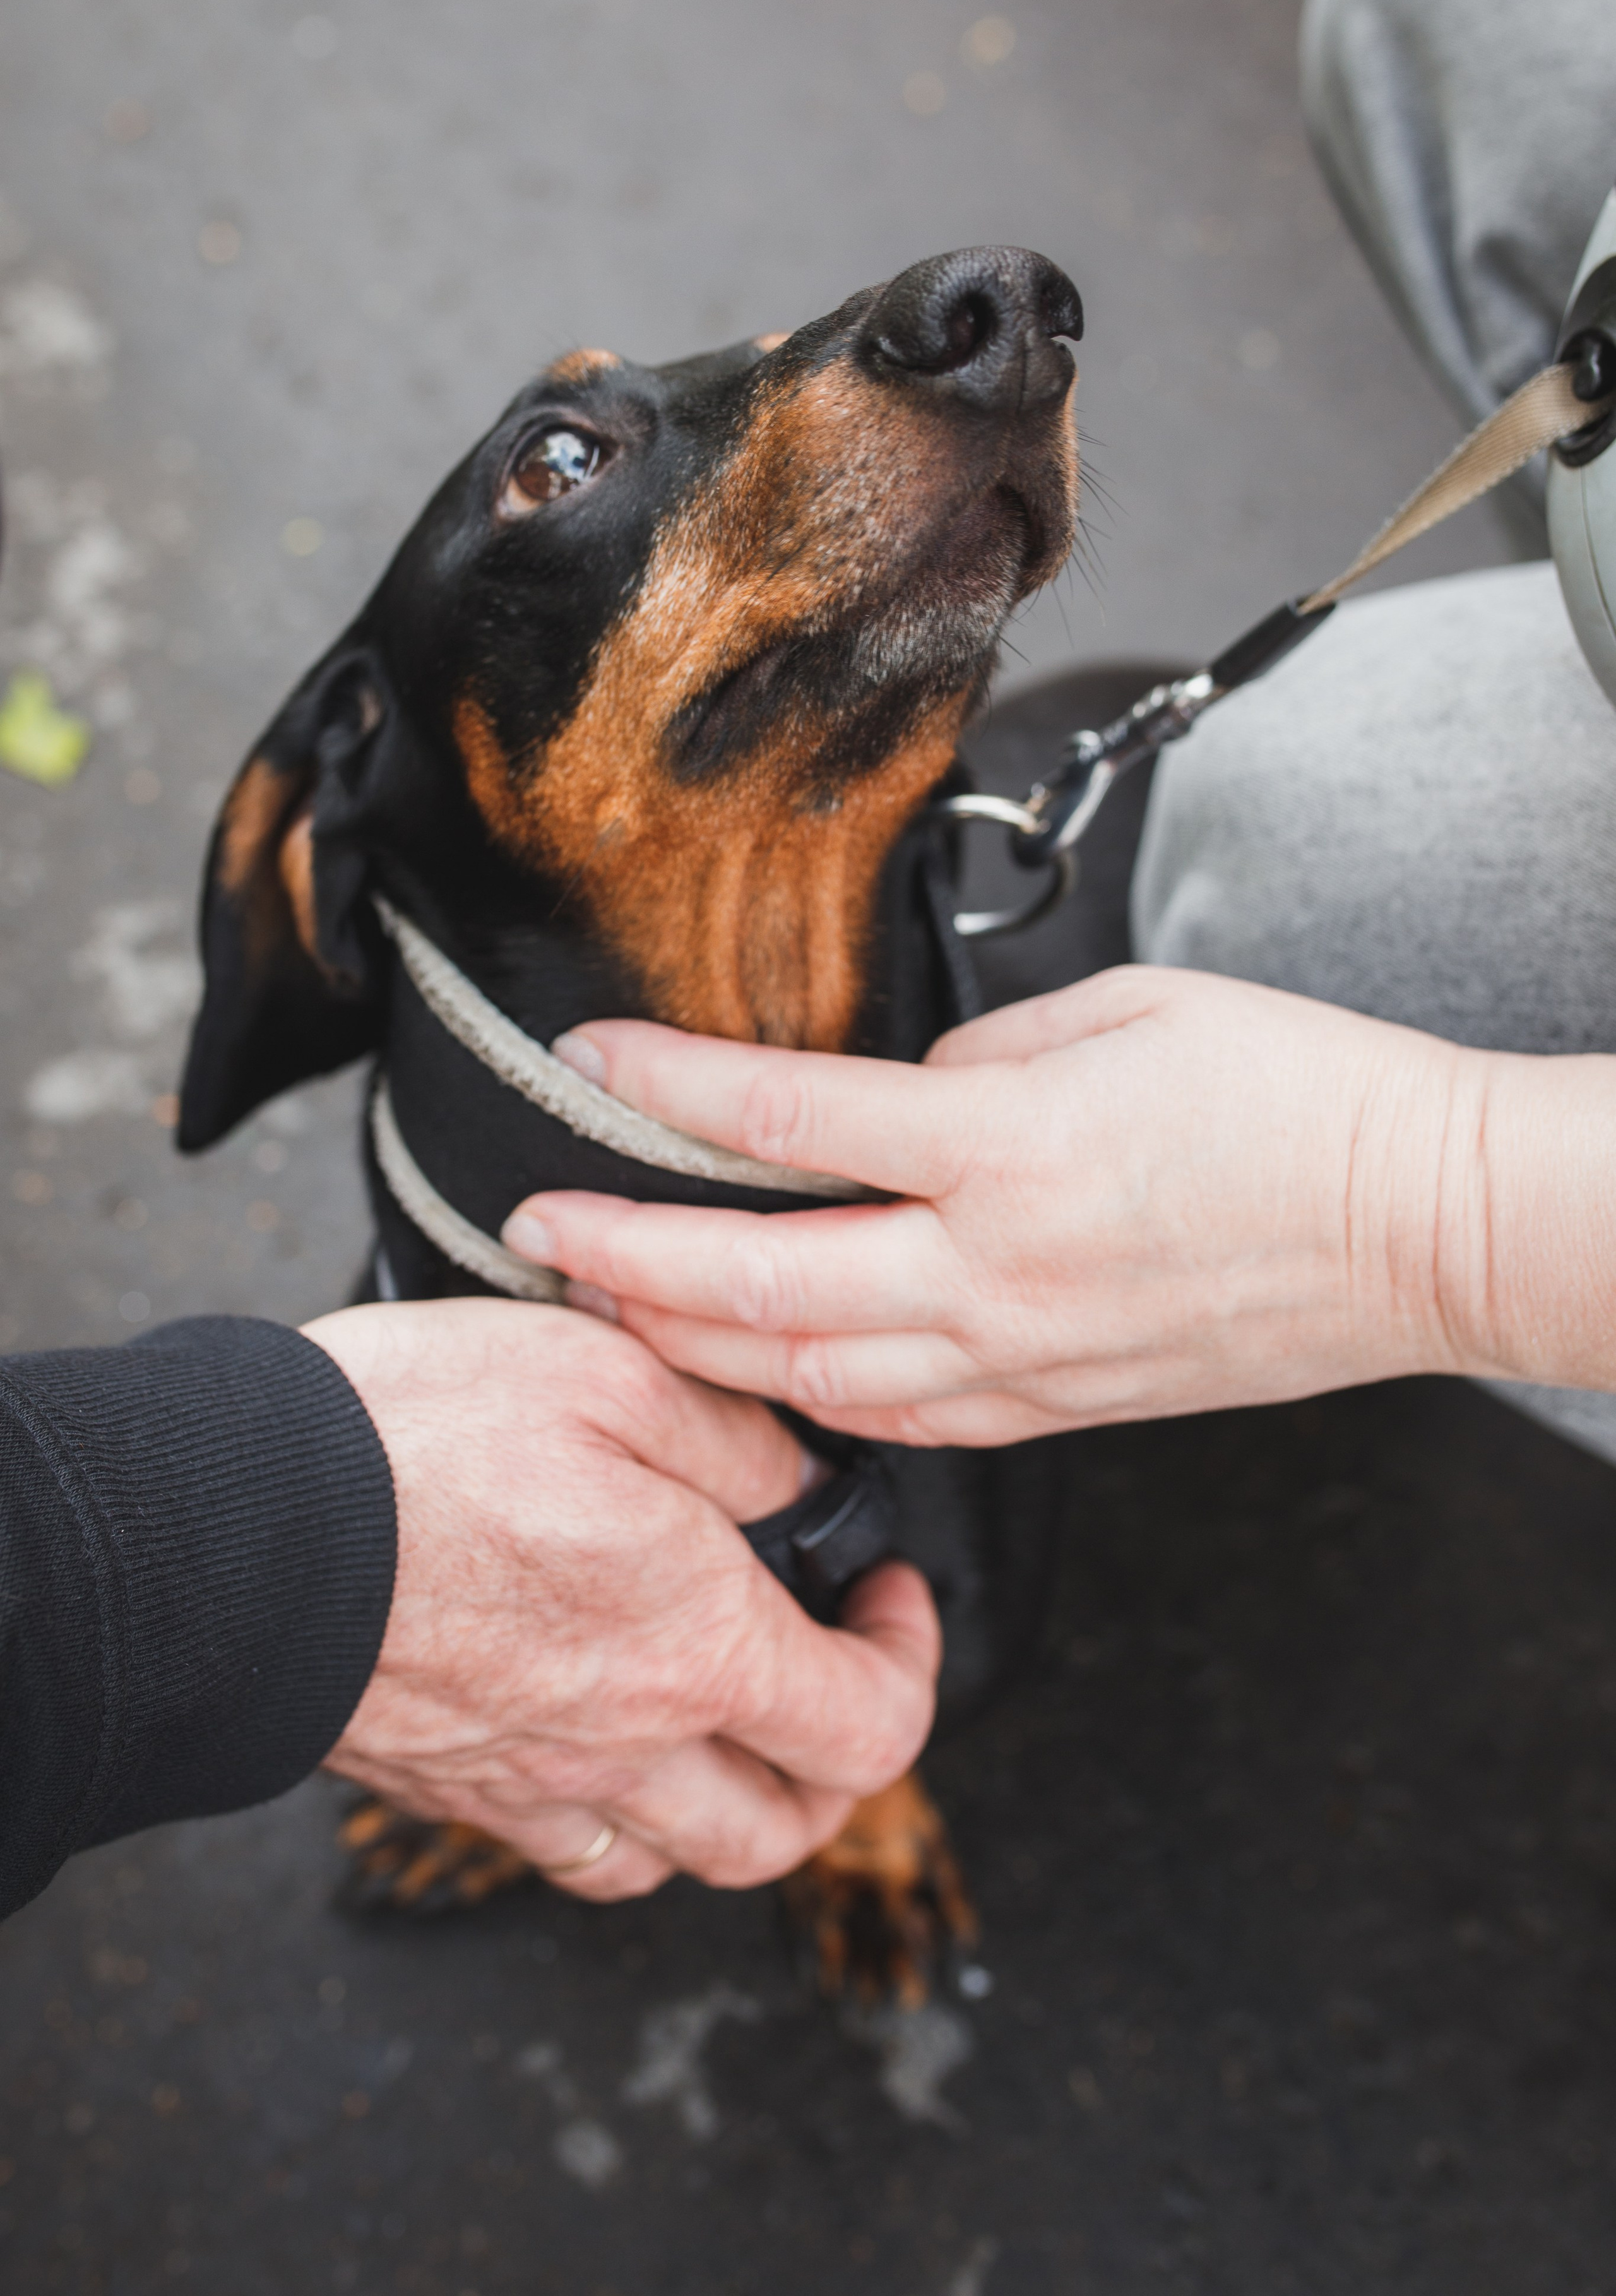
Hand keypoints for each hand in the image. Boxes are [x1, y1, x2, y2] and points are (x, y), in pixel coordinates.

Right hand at [303, 1299, 938, 1900]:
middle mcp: (628, 1743)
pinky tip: (607, 1743)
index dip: (909, 1660)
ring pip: (681, 1861)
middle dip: (840, 1761)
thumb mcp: (611, 1371)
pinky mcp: (452, 1788)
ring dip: (734, 1804)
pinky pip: (569, 1854)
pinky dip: (618, 1822)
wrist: (230, 1529)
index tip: (884, 1592)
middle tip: (828, 1670)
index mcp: (696, 1644)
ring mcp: (534, 1784)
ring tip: (728, 1718)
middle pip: (788, 1827)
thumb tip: (797, 1477)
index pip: (872, 1723)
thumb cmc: (416, 1441)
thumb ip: (734, 1432)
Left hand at [500, 967, 1615, 1441]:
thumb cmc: (1292, 1096)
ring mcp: (1022, 1357)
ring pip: (808, 1375)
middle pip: (759, 1282)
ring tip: (607, 1309)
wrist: (1418, 1224)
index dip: (665, 1089)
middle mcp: (996, 1269)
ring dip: (690, 1346)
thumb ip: (979, 1059)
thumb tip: (895, 1094)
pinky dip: (806, 1398)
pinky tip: (755, 1374)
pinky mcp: (1056, 1407)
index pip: (788, 1119)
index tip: (585, 1060)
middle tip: (529, 1232)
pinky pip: (898, 1419)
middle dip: (622, 1260)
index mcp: (1009, 1147)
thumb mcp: (1125, 1015)